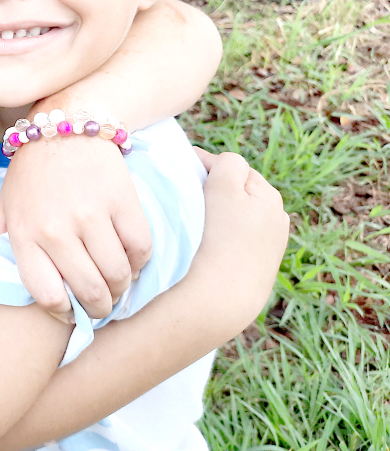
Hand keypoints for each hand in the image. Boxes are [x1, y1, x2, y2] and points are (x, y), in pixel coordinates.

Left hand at [0, 136, 151, 319]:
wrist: (66, 123)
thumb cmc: (33, 170)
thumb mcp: (6, 203)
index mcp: (25, 234)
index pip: (47, 295)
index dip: (64, 312)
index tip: (72, 312)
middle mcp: (55, 229)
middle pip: (89, 292)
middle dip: (100, 308)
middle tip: (103, 305)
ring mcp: (90, 215)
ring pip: (118, 275)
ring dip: (122, 288)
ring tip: (118, 284)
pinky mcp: (121, 201)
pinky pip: (140, 249)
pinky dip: (140, 262)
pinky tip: (130, 258)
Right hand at [189, 149, 288, 328]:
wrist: (222, 297)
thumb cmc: (220, 238)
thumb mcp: (223, 188)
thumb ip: (227, 163)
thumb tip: (218, 162)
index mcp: (270, 194)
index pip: (232, 167)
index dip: (205, 168)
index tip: (182, 177)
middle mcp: (277, 216)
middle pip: (238, 191)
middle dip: (216, 191)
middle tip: (189, 201)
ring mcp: (271, 243)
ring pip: (238, 215)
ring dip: (221, 214)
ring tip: (200, 226)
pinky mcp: (261, 266)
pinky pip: (239, 239)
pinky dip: (226, 237)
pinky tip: (213, 247)